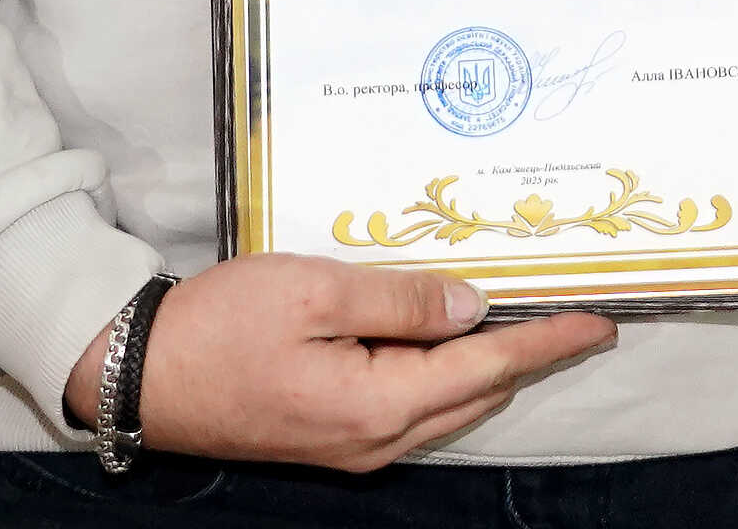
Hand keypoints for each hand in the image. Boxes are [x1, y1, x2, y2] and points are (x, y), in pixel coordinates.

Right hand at [63, 253, 612, 469]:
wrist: (135, 373)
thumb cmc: (219, 325)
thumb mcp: (314, 292)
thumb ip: (401, 299)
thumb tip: (474, 306)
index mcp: (377, 407)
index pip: (488, 370)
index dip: (548, 341)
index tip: (602, 321)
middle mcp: (375, 441)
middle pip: (477, 394)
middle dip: (531, 355)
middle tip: (578, 312)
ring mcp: (352, 446)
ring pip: (447, 404)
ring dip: (490, 365)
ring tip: (533, 321)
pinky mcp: (331, 435)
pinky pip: (412, 405)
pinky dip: (445, 372)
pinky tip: (454, 338)